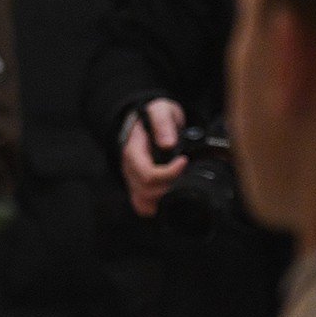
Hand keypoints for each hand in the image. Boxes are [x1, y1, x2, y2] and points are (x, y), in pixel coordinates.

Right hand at [122, 97, 187, 217]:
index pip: (147, 174)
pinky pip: (143, 206)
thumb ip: (162, 123)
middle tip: (185, 174)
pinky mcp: (139, 187)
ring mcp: (133, 180)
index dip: (169, 173)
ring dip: (164, 199)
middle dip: (171, 187)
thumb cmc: (153, 117)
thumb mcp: (159, 110)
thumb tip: (168, 143)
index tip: (184, 161)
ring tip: (179, 185)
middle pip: (147, 192)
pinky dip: (157, 206)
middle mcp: (129, 170)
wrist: (144, 121)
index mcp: (133, 153)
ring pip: (143, 204)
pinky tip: (171, 195)